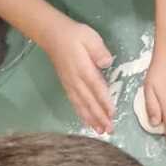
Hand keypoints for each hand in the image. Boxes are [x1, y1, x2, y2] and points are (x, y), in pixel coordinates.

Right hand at [41, 18, 114, 132]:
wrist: (52, 35)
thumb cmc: (74, 35)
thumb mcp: (89, 37)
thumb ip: (98, 50)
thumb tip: (107, 62)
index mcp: (83, 69)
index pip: (96, 88)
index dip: (104, 101)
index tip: (112, 113)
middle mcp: (75, 80)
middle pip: (89, 101)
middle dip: (99, 117)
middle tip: (109, 130)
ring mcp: (70, 84)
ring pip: (81, 105)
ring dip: (91, 119)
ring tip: (100, 131)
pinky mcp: (67, 85)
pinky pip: (74, 103)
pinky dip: (81, 114)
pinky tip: (87, 121)